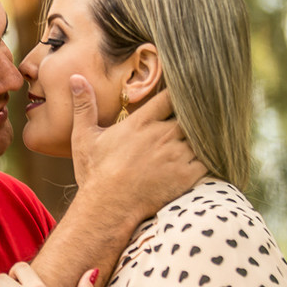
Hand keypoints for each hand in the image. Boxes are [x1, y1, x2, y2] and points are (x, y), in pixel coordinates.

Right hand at [69, 77, 204, 222]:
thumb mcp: (85, 137)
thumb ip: (84, 106)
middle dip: (193, 116)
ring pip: (201, 136)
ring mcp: (176, 155)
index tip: (185, 92)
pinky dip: (210, 156)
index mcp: (141, 123)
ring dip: (202, 136)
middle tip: (200, 115)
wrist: (108, 208)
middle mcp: (161, 135)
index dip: (180, 94)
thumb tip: (76, 78)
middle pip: (189, 115)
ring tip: (207, 135)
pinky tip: (211, 155)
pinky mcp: (187, 175)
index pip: (170, 97)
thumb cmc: (95, 174)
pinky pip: (208, 159)